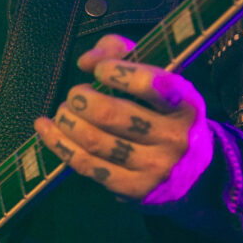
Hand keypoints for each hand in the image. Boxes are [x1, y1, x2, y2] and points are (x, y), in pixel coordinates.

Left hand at [34, 33, 213, 202]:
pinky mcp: (134, 189)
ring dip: (67, 121)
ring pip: (95, 141)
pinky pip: (87, 165)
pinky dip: (60, 144)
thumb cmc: (167, 113)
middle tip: (75, 94)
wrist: (196, 174)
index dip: (117, 72)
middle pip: (111, 114)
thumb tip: (86, 61)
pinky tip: (46, 129)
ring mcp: (154, 168)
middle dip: (81, 99)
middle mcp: (175, 138)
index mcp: (186, 104)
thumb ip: (124, 53)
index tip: (99, 70)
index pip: (151, 84)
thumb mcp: (159, 77)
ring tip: (63, 111)